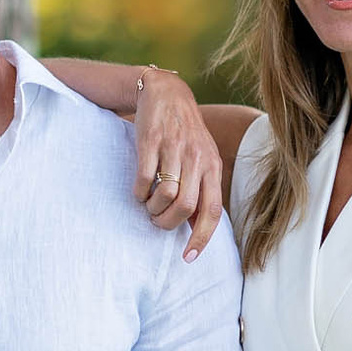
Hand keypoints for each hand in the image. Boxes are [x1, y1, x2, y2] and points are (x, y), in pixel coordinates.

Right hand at [129, 69, 223, 260]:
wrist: (165, 93)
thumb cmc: (184, 133)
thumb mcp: (202, 158)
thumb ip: (202, 189)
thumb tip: (196, 228)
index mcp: (212, 166)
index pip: (213, 211)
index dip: (201, 238)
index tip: (188, 257)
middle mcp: (197, 158)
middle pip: (186, 207)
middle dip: (168, 224)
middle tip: (157, 222)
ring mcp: (174, 148)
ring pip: (166, 195)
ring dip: (153, 209)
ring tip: (148, 207)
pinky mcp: (151, 141)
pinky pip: (144, 178)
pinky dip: (139, 193)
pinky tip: (139, 191)